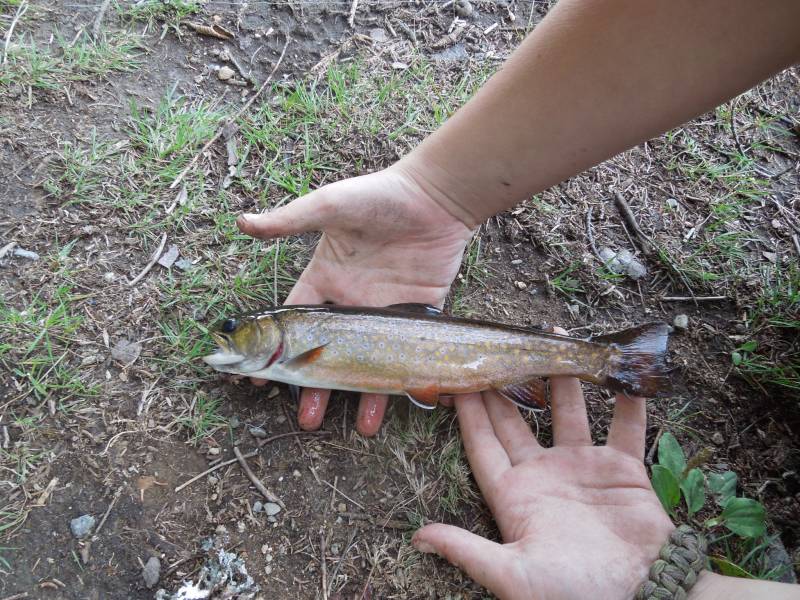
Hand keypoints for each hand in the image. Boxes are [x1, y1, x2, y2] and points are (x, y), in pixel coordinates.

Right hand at [237, 165, 472, 435]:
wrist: (437, 196)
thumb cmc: (379, 197)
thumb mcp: (330, 206)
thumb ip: (289, 221)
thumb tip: (242, 222)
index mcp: (325, 279)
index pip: (294, 324)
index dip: (277, 353)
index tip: (259, 380)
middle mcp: (351, 302)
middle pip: (328, 355)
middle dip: (317, 387)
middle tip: (308, 419)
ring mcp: (383, 312)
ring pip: (368, 362)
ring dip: (362, 394)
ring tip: (358, 426)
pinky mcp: (417, 315)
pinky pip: (407, 353)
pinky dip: (403, 379)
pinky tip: (399, 404)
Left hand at [412, 333, 674, 599]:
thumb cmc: (573, 594)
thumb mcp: (513, 575)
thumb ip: (467, 551)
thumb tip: (417, 538)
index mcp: (514, 495)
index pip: (483, 443)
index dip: (469, 411)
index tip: (454, 376)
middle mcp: (544, 474)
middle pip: (519, 418)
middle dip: (507, 382)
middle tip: (497, 344)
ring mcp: (584, 467)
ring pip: (569, 410)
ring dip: (564, 377)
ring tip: (555, 337)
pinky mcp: (623, 470)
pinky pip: (625, 426)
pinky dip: (627, 400)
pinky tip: (622, 369)